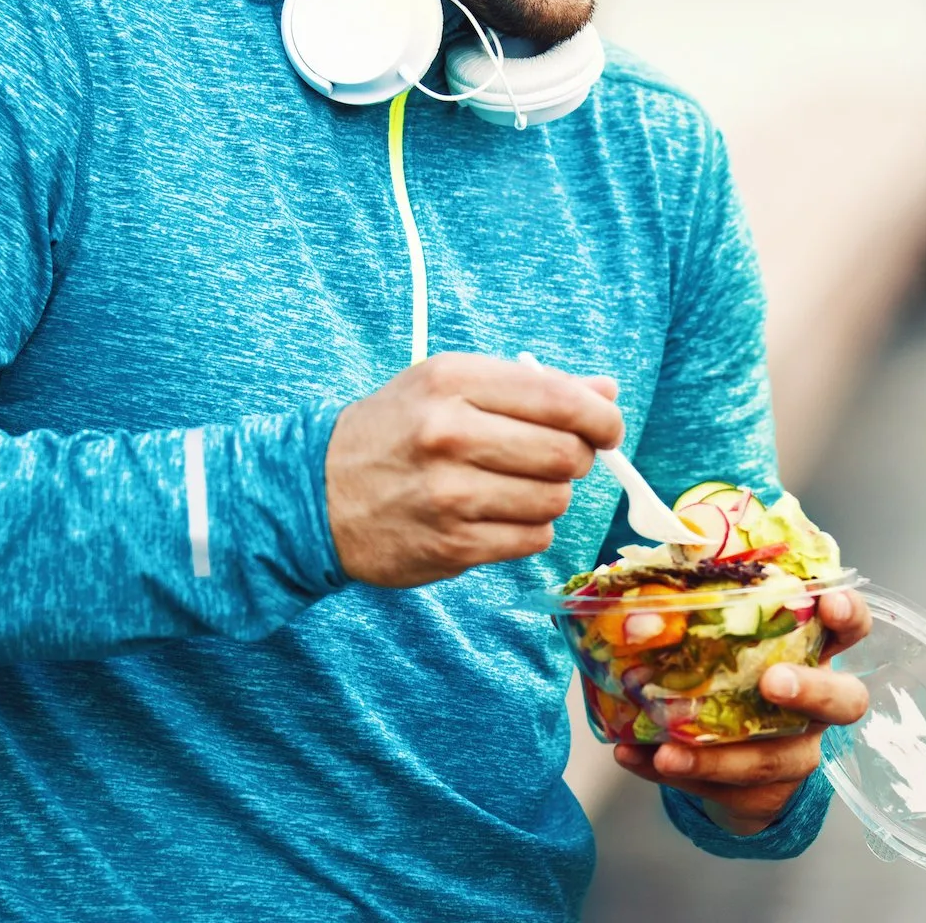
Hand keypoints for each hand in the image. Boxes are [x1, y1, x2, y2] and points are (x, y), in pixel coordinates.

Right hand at [325, 352, 622, 587]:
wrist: (316, 492)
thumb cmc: (397, 431)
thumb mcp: (452, 386)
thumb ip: (532, 387)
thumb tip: (608, 392)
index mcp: (453, 381)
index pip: (559, 398)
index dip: (600, 416)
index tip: (608, 427)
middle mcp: (450, 434)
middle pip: (566, 453)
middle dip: (577, 458)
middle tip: (557, 458)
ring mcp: (450, 494)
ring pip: (554, 500)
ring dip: (549, 495)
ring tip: (516, 486)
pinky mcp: (451, 545)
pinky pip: (532, 539)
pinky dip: (528, 529)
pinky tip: (498, 515)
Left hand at [611, 588, 872, 835]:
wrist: (735, 765)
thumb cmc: (733, 684)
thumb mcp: (725, 647)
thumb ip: (697, 625)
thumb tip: (637, 610)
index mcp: (812, 656)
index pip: (850, 629)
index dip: (847, 615)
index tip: (827, 603)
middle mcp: (817, 709)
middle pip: (842, 702)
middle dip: (810, 690)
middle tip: (772, 684)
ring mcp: (796, 755)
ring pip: (769, 760)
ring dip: (714, 757)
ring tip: (665, 753)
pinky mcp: (765, 795)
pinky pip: (721, 789)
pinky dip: (674, 774)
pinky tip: (633, 757)